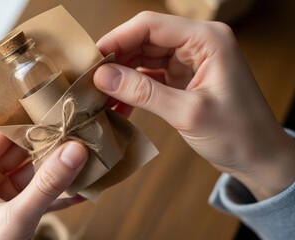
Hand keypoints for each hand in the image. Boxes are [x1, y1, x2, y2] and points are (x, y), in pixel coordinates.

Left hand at [0, 126, 86, 238]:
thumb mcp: (15, 220)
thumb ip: (47, 185)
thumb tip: (76, 151)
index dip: (30, 120)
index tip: (60, 109)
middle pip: (19, 148)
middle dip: (51, 143)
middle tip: (81, 131)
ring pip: (33, 168)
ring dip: (59, 165)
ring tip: (87, 155)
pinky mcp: (12, 204)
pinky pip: (38, 188)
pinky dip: (59, 189)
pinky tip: (83, 185)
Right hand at [94, 12, 294, 199]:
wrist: (259, 158)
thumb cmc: (238, 134)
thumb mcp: (188, 112)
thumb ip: (143, 92)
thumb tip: (103, 77)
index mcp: (206, 39)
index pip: (150, 25)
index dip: (117, 39)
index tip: (92, 59)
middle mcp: (197, 44)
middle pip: (143, 40)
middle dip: (116, 60)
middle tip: (90, 81)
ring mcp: (189, 61)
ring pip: (143, 58)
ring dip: (121, 76)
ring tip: (100, 95)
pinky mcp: (183, 78)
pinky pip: (150, 76)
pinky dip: (133, 89)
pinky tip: (117, 105)